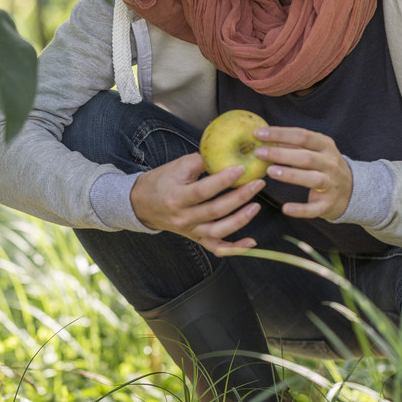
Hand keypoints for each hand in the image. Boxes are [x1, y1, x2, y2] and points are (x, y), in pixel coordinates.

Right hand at [129, 153, 264, 256]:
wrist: (144, 204)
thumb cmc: (163, 181)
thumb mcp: (178, 166)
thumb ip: (203, 160)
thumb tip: (230, 152)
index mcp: (176, 197)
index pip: (203, 190)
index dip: (223, 180)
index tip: (241, 168)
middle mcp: (183, 218)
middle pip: (215, 211)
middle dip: (240, 197)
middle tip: (257, 183)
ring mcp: (190, 230)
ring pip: (219, 231)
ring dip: (240, 220)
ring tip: (256, 206)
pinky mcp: (196, 238)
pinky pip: (217, 247)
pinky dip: (235, 248)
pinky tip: (252, 242)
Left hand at [253, 125, 351, 219]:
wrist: (352, 190)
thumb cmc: (324, 166)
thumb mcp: (315, 150)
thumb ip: (294, 144)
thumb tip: (267, 137)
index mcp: (326, 146)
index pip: (302, 136)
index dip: (280, 134)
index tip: (259, 134)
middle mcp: (330, 163)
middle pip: (305, 157)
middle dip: (280, 154)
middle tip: (259, 153)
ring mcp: (331, 184)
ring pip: (311, 179)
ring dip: (290, 175)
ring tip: (270, 171)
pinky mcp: (328, 204)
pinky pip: (314, 208)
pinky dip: (300, 209)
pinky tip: (286, 208)